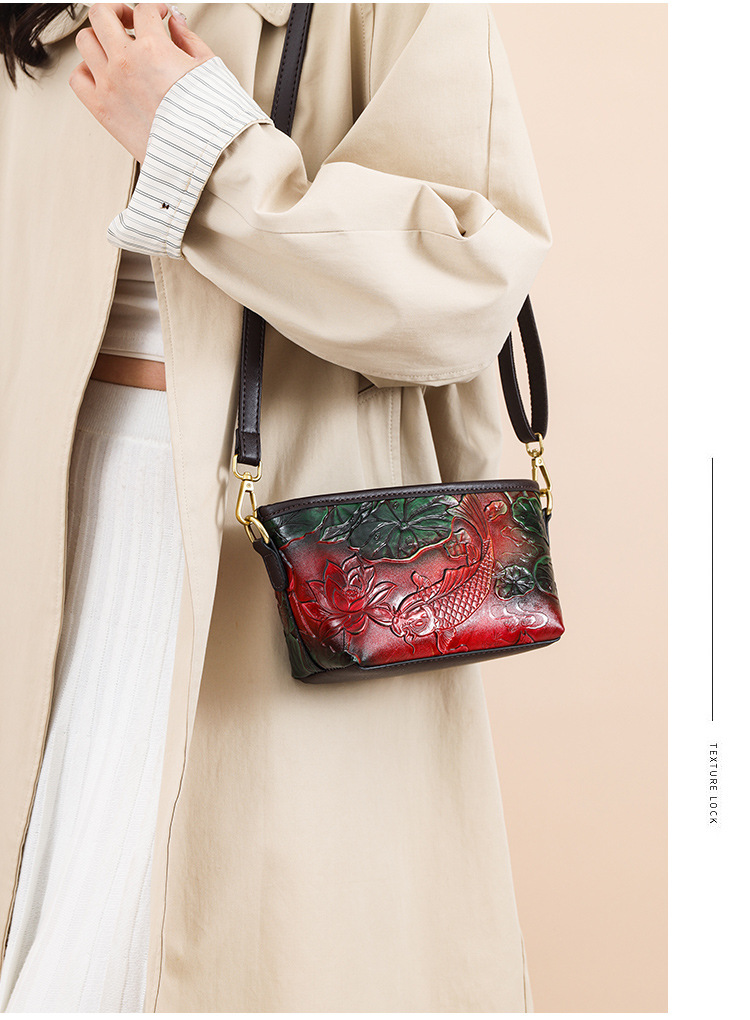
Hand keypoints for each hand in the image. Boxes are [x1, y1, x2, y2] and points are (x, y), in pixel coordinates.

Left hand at [69, 3, 215, 162]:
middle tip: (129, 21)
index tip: (159, 16)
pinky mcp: (102, 110)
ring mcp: (110, 86)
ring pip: (85, 41)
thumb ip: (188, 39)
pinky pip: (78, 79)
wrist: (203, 158)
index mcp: (153, 49)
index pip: (143, 10)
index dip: (155, 9)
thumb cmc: (210, 122)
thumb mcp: (210, 69)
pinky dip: (86, 70)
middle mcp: (126, 63)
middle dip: (118, 11)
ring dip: (99, 38)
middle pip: (102, 14)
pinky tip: (103, 74)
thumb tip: (176, 25)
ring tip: (114, 47)